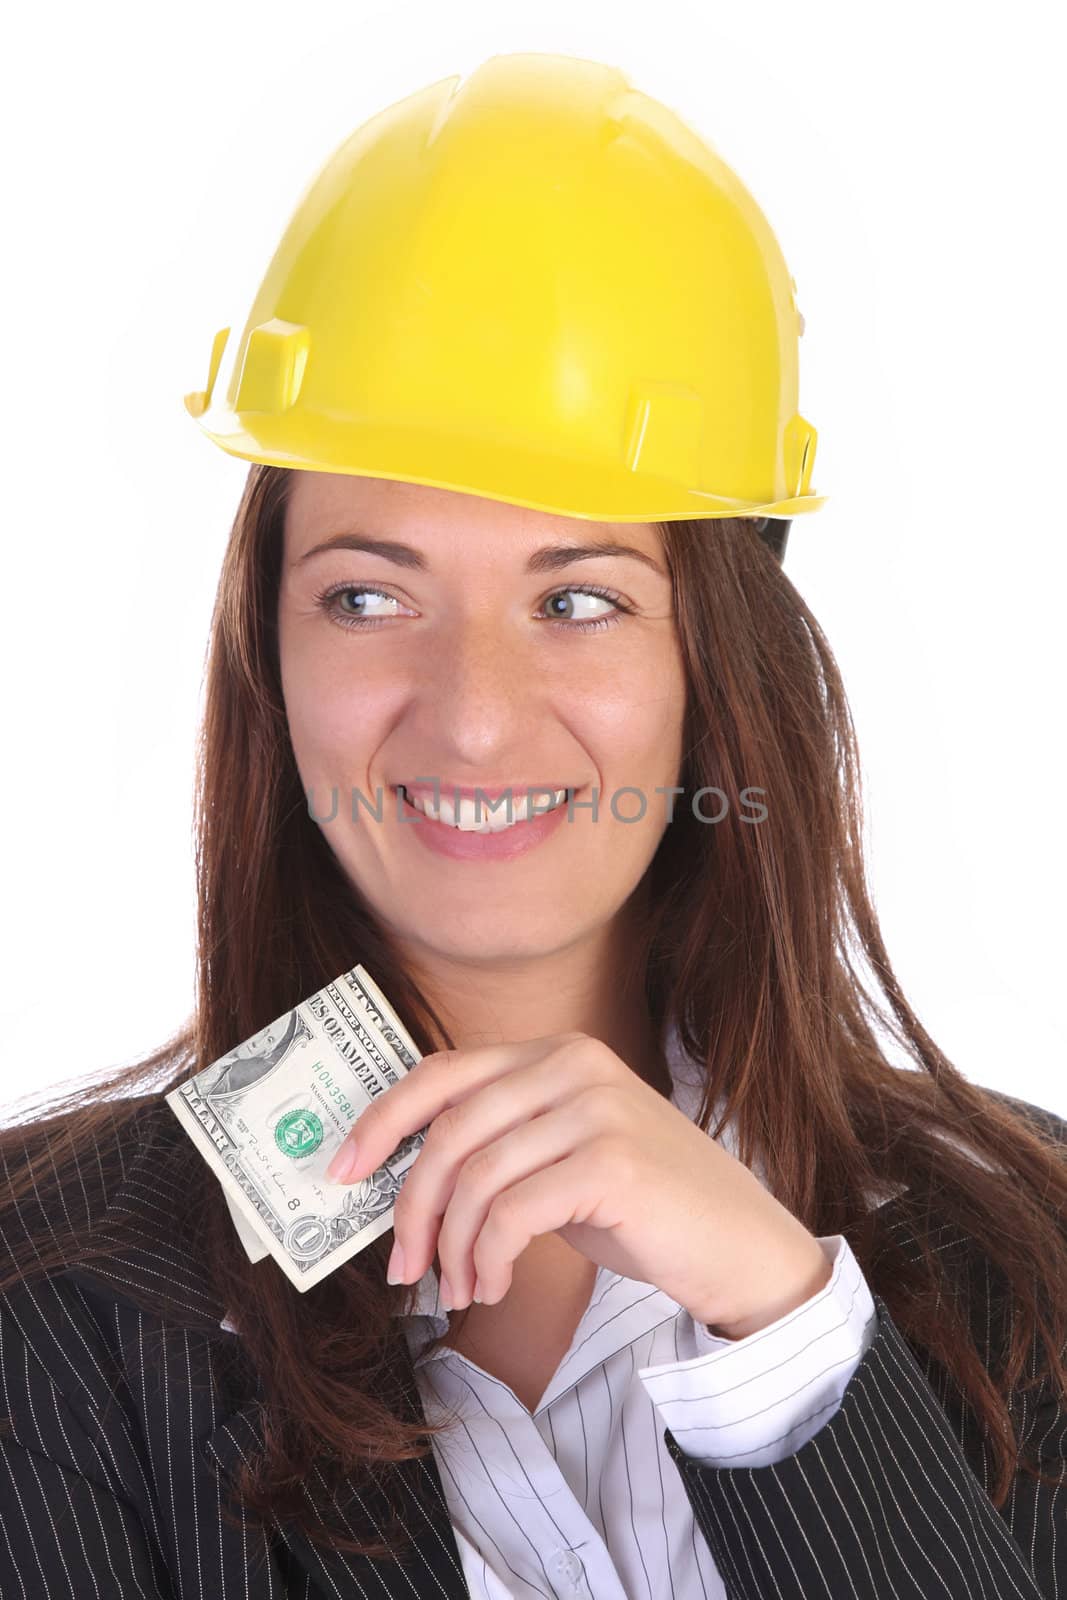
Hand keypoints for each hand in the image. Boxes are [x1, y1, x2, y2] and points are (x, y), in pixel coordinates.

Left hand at [326, 1032, 830, 1332]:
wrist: (737, 1244)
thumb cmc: (642, 1207)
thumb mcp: (561, 1157)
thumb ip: (499, 1146)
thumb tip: (401, 1179)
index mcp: (556, 1052)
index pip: (443, 1071)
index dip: (382, 1119)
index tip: (340, 1170)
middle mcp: (573, 1066)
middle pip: (449, 1130)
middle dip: (410, 1206)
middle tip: (401, 1269)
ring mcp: (595, 1109)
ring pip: (475, 1178)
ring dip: (449, 1248)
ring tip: (458, 1289)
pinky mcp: (611, 1163)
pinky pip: (510, 1215)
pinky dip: (485, 1259)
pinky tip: (492, 1286)